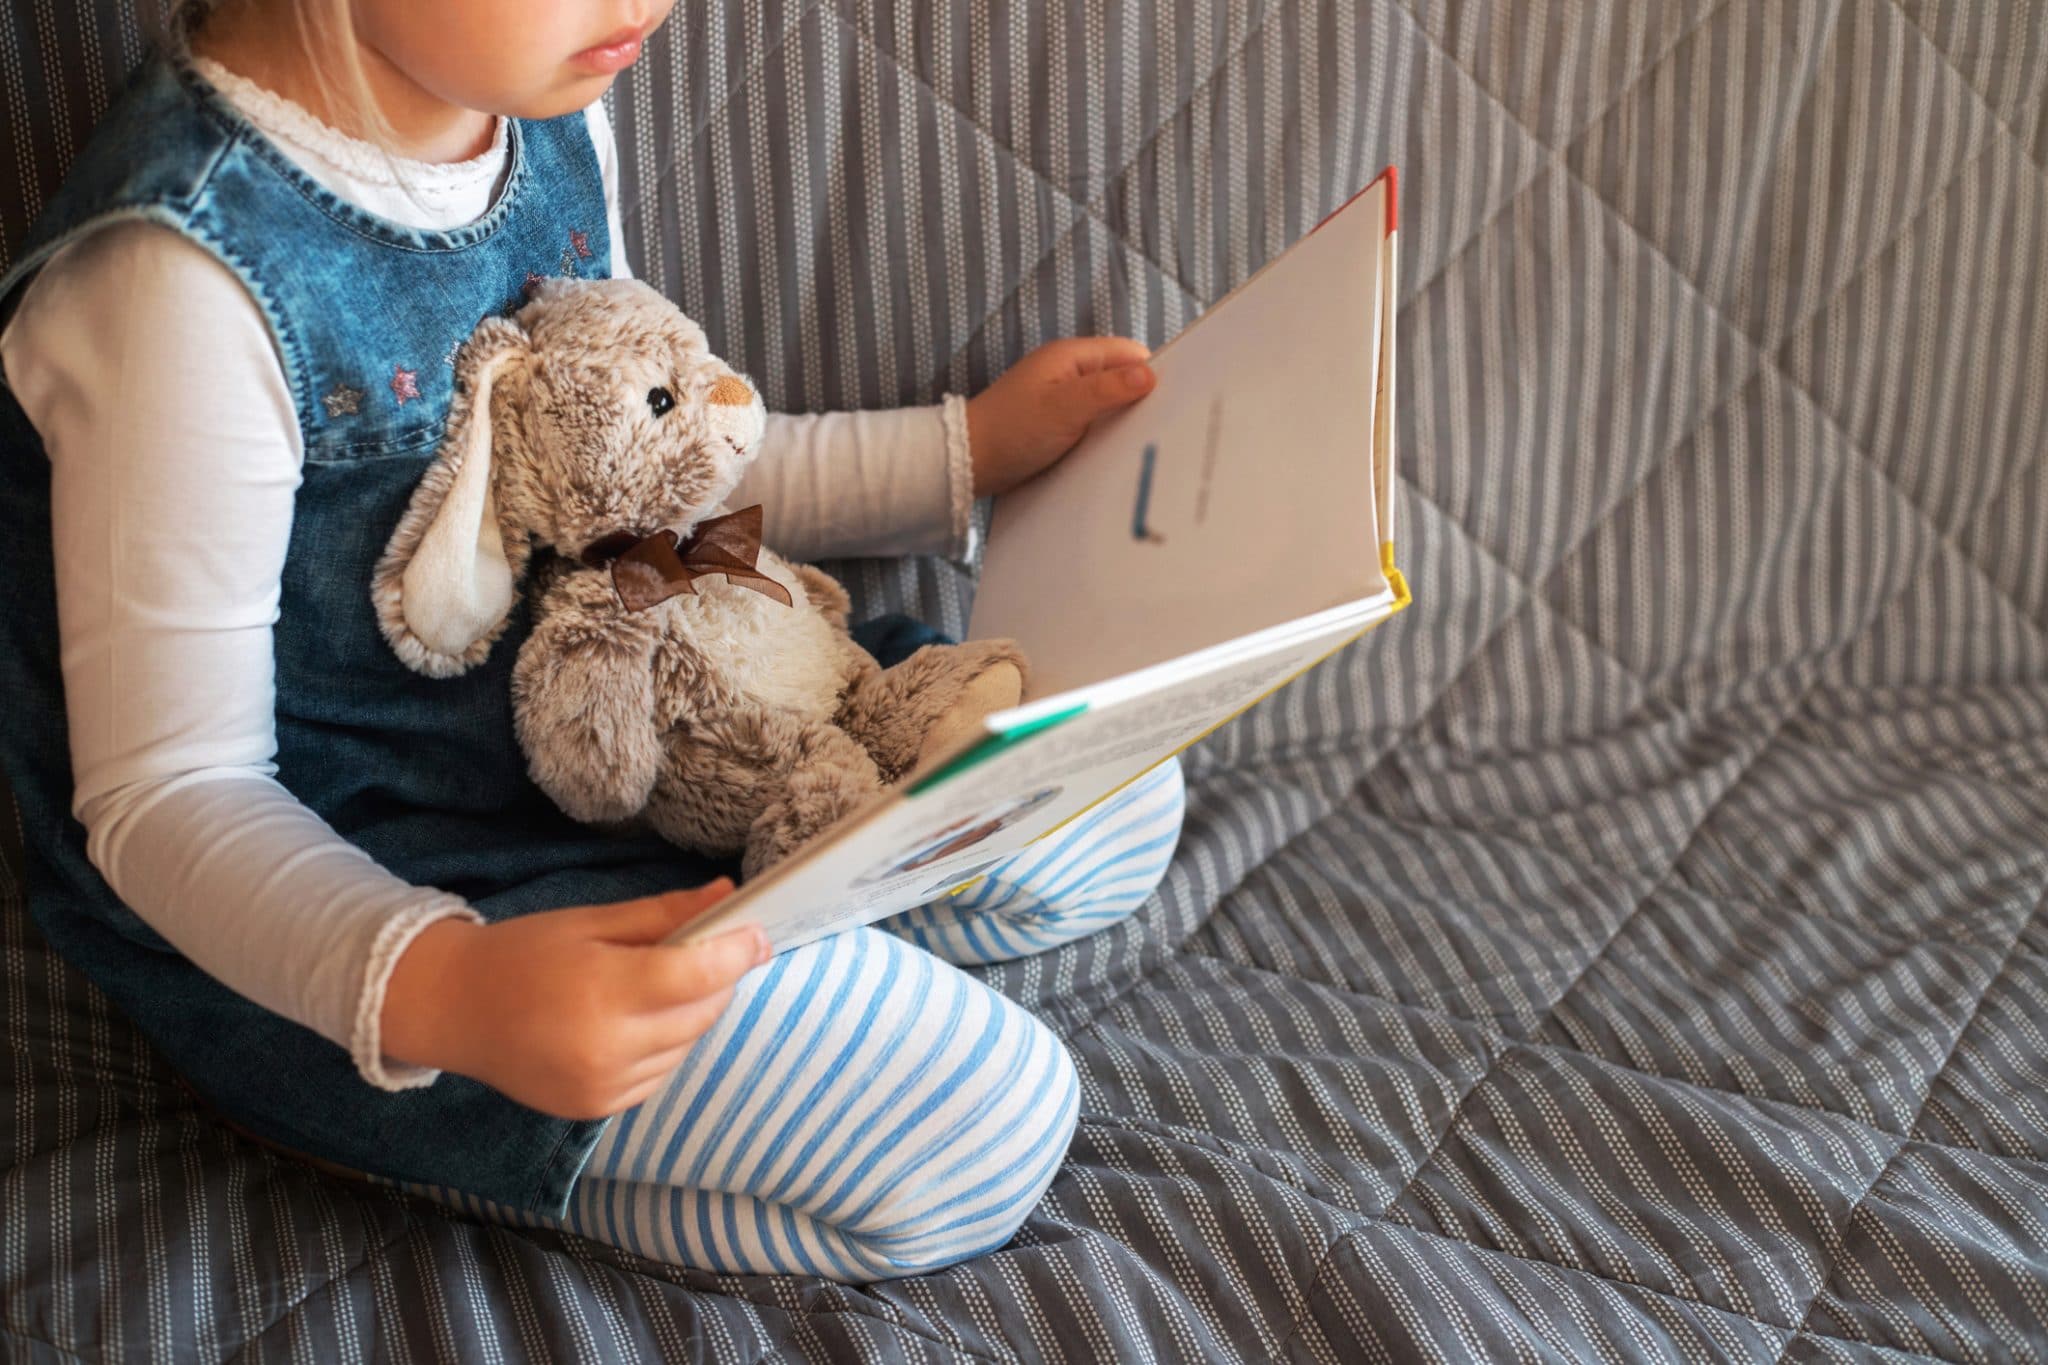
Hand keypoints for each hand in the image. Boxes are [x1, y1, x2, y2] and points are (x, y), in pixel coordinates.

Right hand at [379, 880, 766, 1118]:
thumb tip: (727, 896)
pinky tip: (632, 1021)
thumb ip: (664, 914)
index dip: (736, 952)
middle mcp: (606, 1049)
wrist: (454, 1010)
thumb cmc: (523, 954)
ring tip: (650, 986)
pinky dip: (664, 1045)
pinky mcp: (599, 1109)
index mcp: (601, 992)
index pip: (697, 976)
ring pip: (687, 1045)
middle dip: (715, 979)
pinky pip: (661, 1072)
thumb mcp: (591, 921)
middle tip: (701, 949)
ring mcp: (603, 1086)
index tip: (757, 932)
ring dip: (690, 1013)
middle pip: (701, 1012)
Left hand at [965, 336, 1156, 496]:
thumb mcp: (1064, 408)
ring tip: (1142, 445)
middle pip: (1122, 379)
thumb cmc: (1010, 430)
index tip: (1173, 400)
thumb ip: (1107, 390)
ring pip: (1110, 405)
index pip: (1128, 354)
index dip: (1151, 373)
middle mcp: (1069, 374)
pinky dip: (1105, 437)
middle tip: (1162, 428)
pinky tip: (1114, 455)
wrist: (967, 463)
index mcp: (1071, 357)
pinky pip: (1094, 425)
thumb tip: (1150, 375)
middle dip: (1140, 400)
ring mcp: (1064, 400)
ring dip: (1122, 423)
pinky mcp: (1059, 425)